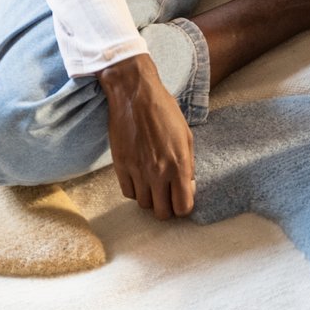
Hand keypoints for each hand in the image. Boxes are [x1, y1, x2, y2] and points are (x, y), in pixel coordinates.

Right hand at [98, 55, 195, 218]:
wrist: (135, 96)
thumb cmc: (165, 112)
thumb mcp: (186, 136)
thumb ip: (188, 165)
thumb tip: (188, 186)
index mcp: (179, 165)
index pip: (183, 206)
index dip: (184, 207)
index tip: (182, 200)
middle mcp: (158, 173)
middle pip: (162, 213)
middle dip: (167, 208)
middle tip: (168, 197)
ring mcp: (137, 171)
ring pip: (144, 205)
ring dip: (151, 199)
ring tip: (154, 186)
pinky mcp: (120, 166)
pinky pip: (128, 193)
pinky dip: (135, 190)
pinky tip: (141, 179)